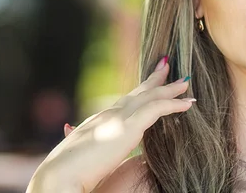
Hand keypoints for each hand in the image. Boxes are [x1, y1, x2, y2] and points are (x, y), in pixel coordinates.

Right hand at [28, 57, 194, 191]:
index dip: (138, 92)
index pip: (123, 102)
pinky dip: (174, 104)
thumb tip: (70, 128)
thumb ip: (80, 139)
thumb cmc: (65, 173)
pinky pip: (157, 109)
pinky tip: (189, 104)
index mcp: (97, 122)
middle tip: (166, 66)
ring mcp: (117, 118)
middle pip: (137, 92)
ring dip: (170, 89)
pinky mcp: (126, 127)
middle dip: (154, 79)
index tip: (149, 83)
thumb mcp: (76, 152)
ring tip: (185, 82)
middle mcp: (107, 114)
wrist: (56, 179)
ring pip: (150, 97)